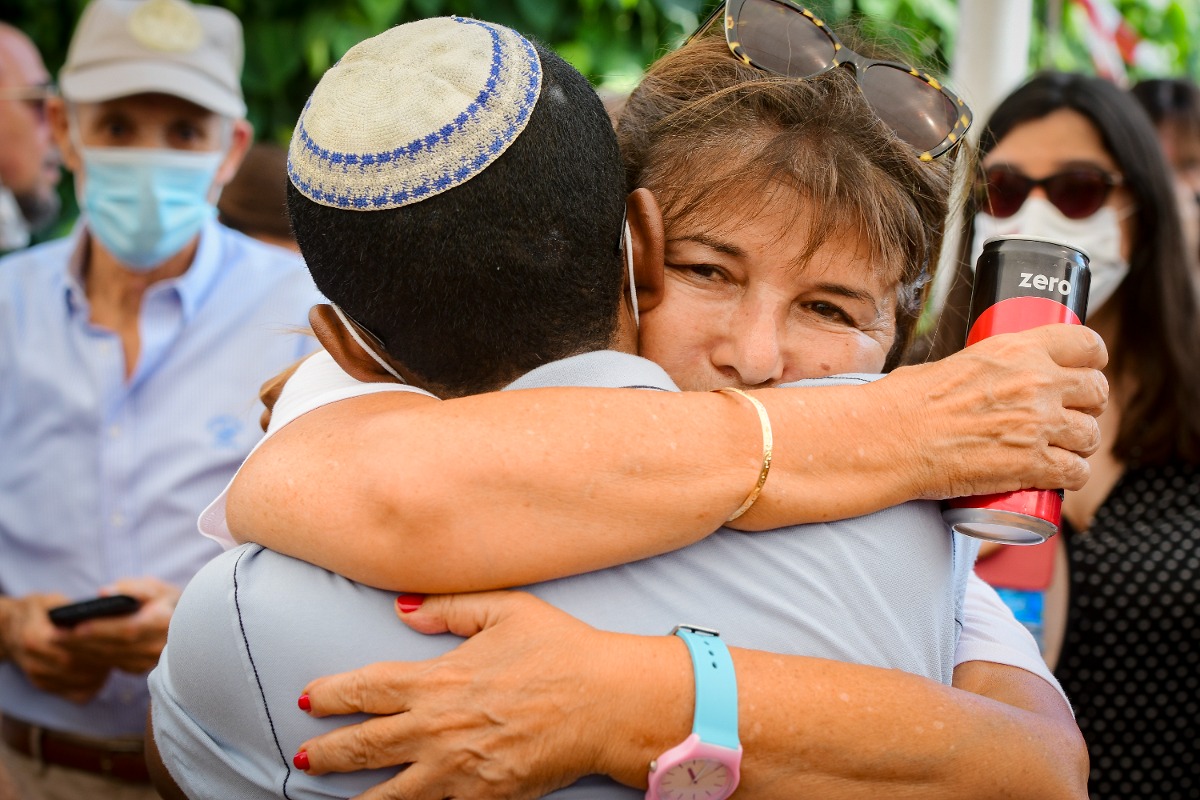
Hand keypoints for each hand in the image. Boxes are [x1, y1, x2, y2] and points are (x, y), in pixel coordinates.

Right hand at [0, 594, 110, 702]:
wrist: (12, 630)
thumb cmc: (40, 611)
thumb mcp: (54, 601)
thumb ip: (76, 609)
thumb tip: (109, 609)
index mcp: (34, 637)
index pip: (70, 647)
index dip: (96, 644)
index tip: (118, 638)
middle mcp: (34, 661)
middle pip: (77, 667)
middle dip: (103, 659)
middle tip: (125, 650)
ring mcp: (39, 677)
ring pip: (80, 683)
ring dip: (103, 672)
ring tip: (119, 658)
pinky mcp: (46, 686)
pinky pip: (77, 694)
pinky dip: (95, 684)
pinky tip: (105, 670)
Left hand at [54, 578, 179, 674]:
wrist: (192, 625)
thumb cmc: (168, 601)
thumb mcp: (156, 587)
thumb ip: (131, 587)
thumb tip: (102, 593)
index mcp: (166, 623)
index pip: (129, 630)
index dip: (102, 629)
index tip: (77, 626)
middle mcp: (161, 647)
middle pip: (115, 648)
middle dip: (82, 642)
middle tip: (54, 635)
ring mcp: (152, 662)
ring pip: (111, 660)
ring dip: (82, 652)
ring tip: (57, 641)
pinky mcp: (141, 670)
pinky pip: (112, 665)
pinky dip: (91, 657)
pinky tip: (73, 649)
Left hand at [296, 591, 651, 799]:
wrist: (607, 703)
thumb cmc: (561, 650)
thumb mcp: (506, 609)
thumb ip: (448, 608)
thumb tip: (403, 610)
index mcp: (437, 679)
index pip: (364, 689)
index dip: (330, 695)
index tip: (309, 700)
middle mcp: (437, 728)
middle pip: (364, 746)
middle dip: (328, 753)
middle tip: (306, 757)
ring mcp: (457, 770)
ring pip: (389, 794)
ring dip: (357, 797)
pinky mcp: (483, 798)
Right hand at [886, 324, 1107, 498]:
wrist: (889, 440)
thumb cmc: (905, 403)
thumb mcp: (954, 363)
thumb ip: (988, 368)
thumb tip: (992, 381)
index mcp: (1016, 350)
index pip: (1086, 345)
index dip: (1091, 360)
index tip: (1085, 370)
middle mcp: (1035, 383)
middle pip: (1096, 391)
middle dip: (1087, 405)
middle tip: (1067, 415)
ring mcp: (1038, 425)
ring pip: (1091, 435)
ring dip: (1078, 444)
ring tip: (1057, 449)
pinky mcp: (1032, 464)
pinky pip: (1077, 472)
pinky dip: (1070, 476)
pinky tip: (1054, 475)